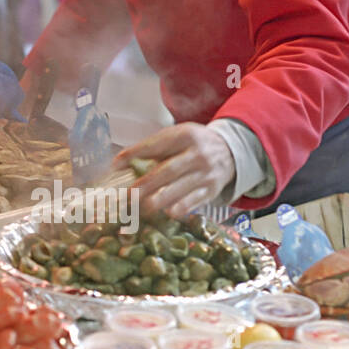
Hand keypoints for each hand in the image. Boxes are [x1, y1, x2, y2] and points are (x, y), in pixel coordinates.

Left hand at [114, 123, 234, 219]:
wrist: (231, 151)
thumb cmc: (194, 145)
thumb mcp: (178, 137)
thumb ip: (154, 149)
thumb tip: (122, 164)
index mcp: (185, 135)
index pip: (157, 145)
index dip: (136, 154)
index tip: (117, 164)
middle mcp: (197, 154)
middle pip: (168, 170)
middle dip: (146, 184)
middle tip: (128, 195)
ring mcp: (206, 173)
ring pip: (181, 188)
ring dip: (160, 199)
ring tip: (142, 208)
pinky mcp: (211, 189)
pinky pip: (195, 201)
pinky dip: (181, 207)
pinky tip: (168, 213)